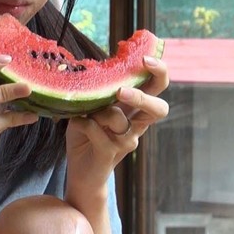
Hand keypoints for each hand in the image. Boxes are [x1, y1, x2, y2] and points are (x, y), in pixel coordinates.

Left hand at [64, 56, 169, 207]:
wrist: (81, 174)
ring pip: (122, 120)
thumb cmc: (86, 136)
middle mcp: (136, 126)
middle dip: (142, 97)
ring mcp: (126, 141)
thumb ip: (98, 95)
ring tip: (85, 112)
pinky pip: (97, 131)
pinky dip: (83, 123)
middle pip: (159, 109)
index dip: (159, 73)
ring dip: (100, 112)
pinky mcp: (110, 153)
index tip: (147, 59)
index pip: (157, 89)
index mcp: (134, 110)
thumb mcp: (91, 109)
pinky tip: (74, 122)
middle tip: (121, 91)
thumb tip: (93, 73)